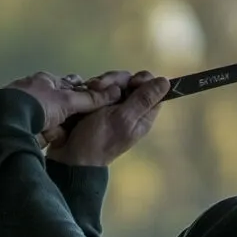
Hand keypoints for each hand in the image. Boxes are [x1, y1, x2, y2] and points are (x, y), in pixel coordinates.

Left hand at [7, 70, 120, 145]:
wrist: (5, 122)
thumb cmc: (37, 104)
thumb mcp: (66, 100)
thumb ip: (89, 99)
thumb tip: (115, 92)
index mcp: (44, 81)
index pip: (70, 85)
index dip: (84, 95)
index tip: (94, 105)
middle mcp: (35, 93)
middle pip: (62, 106)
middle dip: (70, 116)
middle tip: (78, 124)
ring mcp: (27, 110)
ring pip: (53, 121)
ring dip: (58, 129)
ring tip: (61, 134)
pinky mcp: (22, 127)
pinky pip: (42, 133)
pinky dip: (47, 137)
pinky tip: (51, 140)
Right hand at [50, 72, 170, 167]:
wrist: (70, 156)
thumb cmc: (98, 140)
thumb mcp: (122, 118)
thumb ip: (143, 100)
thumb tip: (167, 82)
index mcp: (142, 114)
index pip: (153, 88)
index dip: (143, 81)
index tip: (130, 84)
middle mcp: (130, 108)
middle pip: (132, 81)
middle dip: (117, 80)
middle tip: (101, 87)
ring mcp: (114, 106)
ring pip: (115, 83)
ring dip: (102, 83)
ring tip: (90, 89)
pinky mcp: (99, 104)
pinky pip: (100, 89)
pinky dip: (93, 88)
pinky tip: (85, 91)